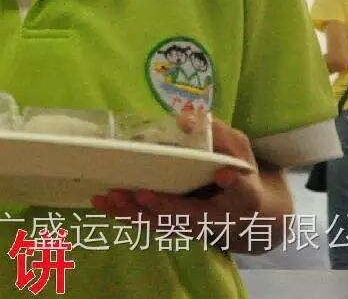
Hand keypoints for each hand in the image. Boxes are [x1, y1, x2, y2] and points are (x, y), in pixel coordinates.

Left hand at [91, 114, 281, 245]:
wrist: (244, 214)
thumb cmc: (237, 171)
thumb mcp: (237, 147)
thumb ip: (217, 132)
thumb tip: (184, 119)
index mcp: (243, 196)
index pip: (242, 192)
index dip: (233, 184)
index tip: (223, 175)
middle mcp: (219, 217)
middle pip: (191, 216)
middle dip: (164, 207)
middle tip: (140, 194)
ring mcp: (194, 227)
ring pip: (164, 225)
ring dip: (135, 214)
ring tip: (110, 197)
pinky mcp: (175, 228)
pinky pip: (149, 225)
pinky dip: (126, 215)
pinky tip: (103, 203)